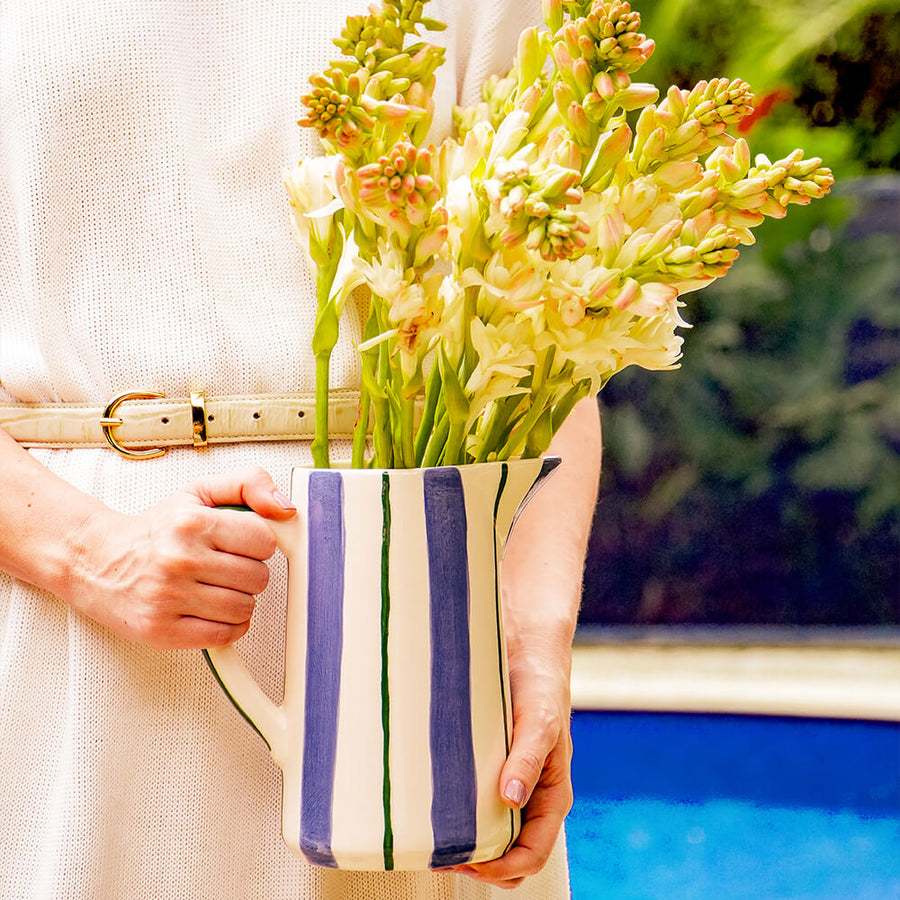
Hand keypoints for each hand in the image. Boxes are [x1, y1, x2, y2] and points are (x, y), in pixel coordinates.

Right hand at [60, 467, 295, 648]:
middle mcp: (178, 560)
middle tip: (226, 567)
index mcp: (191, 523)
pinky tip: (211, 611)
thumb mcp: (200, 493)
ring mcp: (168, 598)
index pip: (263, 540)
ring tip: (215, 588)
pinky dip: (228, 626)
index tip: (241, 544)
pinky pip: (225, 635)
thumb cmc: (157, 529)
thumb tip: (286, 509)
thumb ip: (248, 484)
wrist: (97, 562)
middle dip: (249, 573)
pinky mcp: (162, 631)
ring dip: (239, 600)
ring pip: (245, 608)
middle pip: (257, 578)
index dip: (258, 544)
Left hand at [451, 632, 573, 889]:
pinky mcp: (489, 765)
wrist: (525, 647)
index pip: (532, 855)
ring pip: (489, 834)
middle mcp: (531, 796)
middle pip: (509, 856)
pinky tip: (431, 807)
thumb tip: (512, 800)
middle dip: (479, 867)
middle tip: (441, 856)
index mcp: (552, 796)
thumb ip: (529, 760)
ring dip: (465, 845)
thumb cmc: (540, 684)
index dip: (502, 871)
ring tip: (431, 838)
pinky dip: (456, 815)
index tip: (468, 865)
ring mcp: (509, 783)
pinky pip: (474, 803)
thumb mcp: (539, 721)